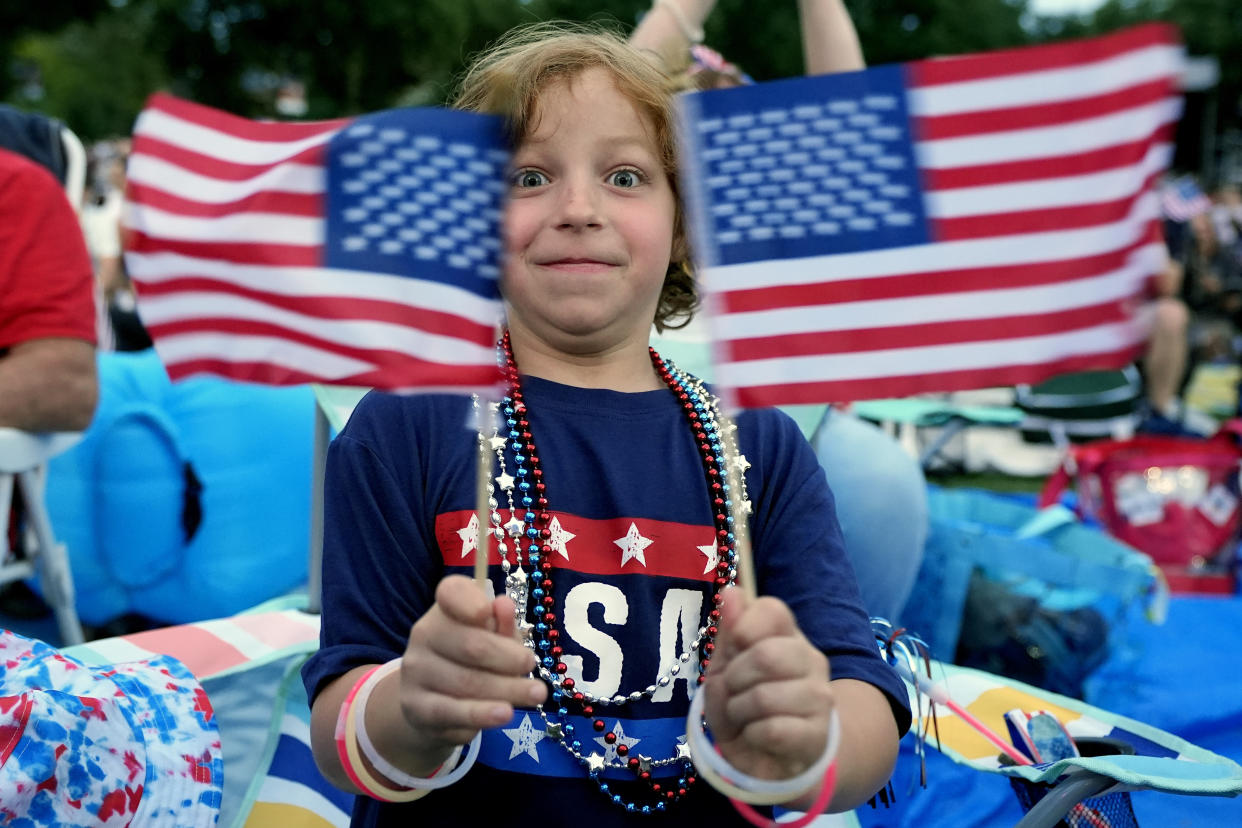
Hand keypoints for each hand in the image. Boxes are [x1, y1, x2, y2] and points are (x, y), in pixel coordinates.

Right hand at [397, 575, 545, 755]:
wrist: (432, 705)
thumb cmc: (474, 661)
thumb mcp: (494, 638)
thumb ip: (501, 624)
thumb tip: (504, 605)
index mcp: (445, 609)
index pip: (451, 592)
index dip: (469, 600)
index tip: (488, 612)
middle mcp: (424, 635)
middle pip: (470, 645)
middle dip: (508, 657)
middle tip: (531, 665)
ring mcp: (416, 672)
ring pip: (467, 682)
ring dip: (507, 689)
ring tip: (536, 695)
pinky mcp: (416, 707)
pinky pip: (452, 712)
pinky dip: (482, 714)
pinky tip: (505, 714)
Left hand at [702, 588, 833, 782]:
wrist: (770, 757)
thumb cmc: (746, 705)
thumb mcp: (727, 667)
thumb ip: (730, 630)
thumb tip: (732, 591)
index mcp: (788, 636)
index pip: (772, 609)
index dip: (743, 626)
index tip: (735, 646)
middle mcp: (811, 660)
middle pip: (765, 654)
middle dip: (734, 677)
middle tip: (734, 691)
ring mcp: (819, 698)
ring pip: (765, 697)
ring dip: (739, 711)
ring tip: (744, 717)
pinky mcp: (817, 735)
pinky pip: (773, 730)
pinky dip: (752, 736)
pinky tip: (757, 737)